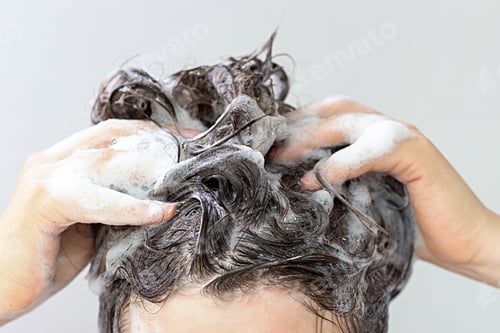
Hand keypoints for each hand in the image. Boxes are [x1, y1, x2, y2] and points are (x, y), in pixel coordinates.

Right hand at [0, 119, 196, 323]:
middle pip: (116, 136)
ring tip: (185, 177)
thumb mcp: (92, 221)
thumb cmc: (47, 255)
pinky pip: (98, 199)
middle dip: (161, 142)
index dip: (154, 133)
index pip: (115, 133)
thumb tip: (162, 196)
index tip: (188, 141)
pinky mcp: (44, 202)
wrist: (1, 285)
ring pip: (109, 159)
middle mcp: (55, 160)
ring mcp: (47, 176)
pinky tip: (159, 213)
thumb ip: (117, 200)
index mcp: (65, 160)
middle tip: (195, 153)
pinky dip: (132, 207)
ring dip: (152, 169)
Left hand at [271, 96, 499, 285]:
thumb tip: (293, 190)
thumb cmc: (412, 228)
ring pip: (350, 120)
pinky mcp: (418, 154)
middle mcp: (389, 130)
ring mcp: (405, 138)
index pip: (331, 115)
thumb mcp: (364, 203)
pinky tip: (318, 178)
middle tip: (270, 150)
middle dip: (298, 127)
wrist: (465, 245)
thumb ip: (337, 188)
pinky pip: (374, 147)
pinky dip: (342, 162)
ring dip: (313, 138)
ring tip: (286, 159)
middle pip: (335, 110)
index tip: (269, 143)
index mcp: (374, 138)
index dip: (298, 124)